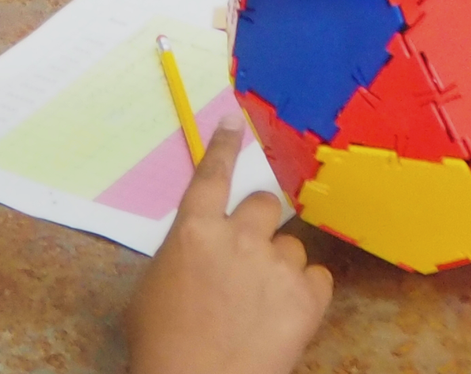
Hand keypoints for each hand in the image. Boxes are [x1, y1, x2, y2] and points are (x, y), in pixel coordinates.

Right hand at [128, 118, 331, 373]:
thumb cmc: (161, 346)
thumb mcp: (152, 290)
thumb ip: (181, 254)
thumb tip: (199, 248)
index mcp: (193, 231)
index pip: (212, 174)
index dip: (224, 146)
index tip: (235, 123)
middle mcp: (238, 237)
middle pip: (264, 205)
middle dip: (258, 226)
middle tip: (248, 259)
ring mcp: (276, 265)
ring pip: (292, 246)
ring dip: (280, 267)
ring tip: (260, 306)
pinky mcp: (307, 296)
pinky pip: (317, 277)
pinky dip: (305, 293)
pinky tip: (285, 317)